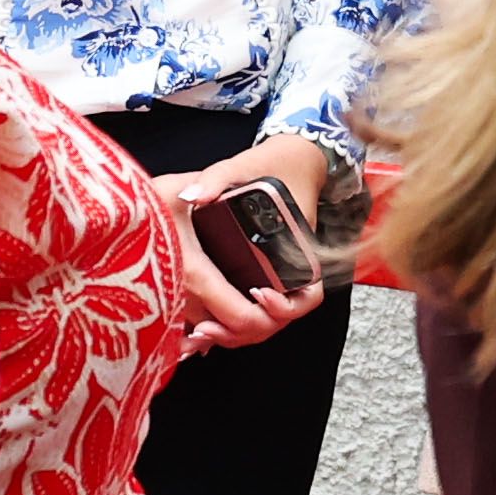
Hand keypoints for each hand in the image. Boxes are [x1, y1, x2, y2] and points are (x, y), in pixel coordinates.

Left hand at [151, 135, 354, 353]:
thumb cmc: (272, 165)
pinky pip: (247, 311)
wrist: (287, 159)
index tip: (259, 293)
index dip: (283, 306)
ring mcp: (274, 277)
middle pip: (276, 321)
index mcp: (299, 251)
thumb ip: (217, 178)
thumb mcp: (242, 166)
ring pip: (260, 324)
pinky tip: (194, 332)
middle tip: (208, 329)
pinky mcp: (256, 278)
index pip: (305, 298)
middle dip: (243, 330)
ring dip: (232, 334)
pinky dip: (226, 326)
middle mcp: (291, 270)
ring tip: (197, 335)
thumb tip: (189, 195)